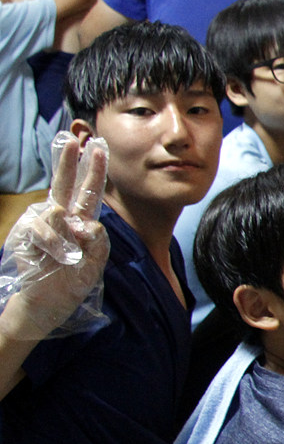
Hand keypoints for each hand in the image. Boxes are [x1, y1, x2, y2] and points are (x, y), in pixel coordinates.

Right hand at [0, 133, 109, 340]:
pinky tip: (57, 257)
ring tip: (68, 257)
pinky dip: (54, 245)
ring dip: (66, 236)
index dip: (93, 170)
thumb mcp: (96, 263)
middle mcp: (60, 218)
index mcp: (81, 221)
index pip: (89, 192)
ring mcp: (41, 224)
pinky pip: (43, 230)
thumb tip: (86, 222)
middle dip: (70, 162)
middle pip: (65, 185)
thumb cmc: (72, 281)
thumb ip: (98, 241)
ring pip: (56, 212)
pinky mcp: (26, 234)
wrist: (46, 303)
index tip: (98, 147)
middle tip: (74, 139)